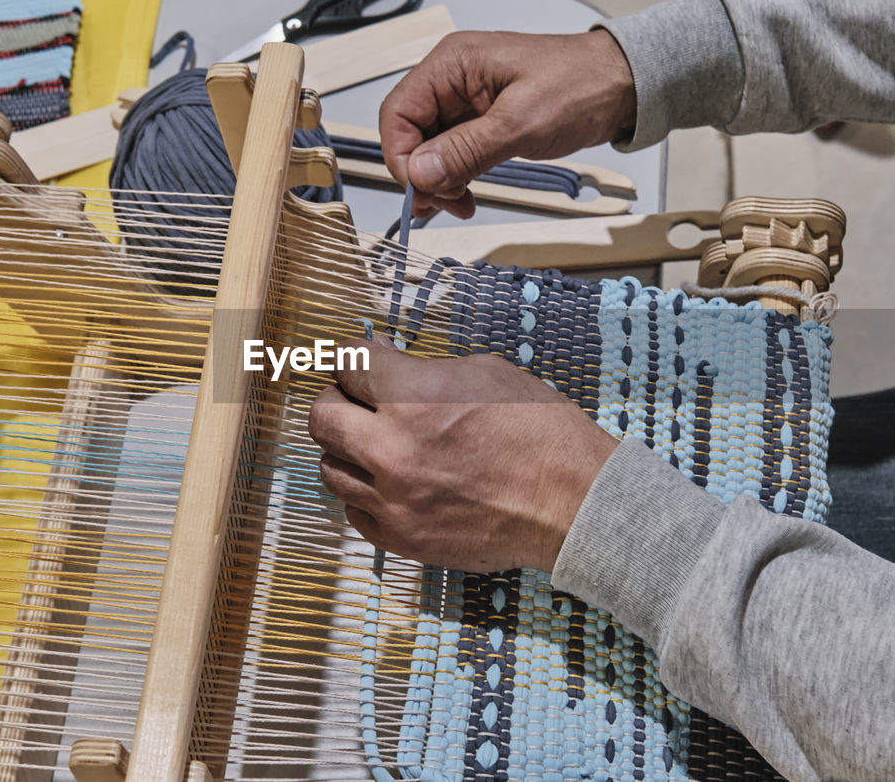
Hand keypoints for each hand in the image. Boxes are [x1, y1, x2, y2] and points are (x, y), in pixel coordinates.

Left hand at [306, 338, 617, 572]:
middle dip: (339, 399)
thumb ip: (423, 368)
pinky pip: (354, 510)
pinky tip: (392, 481)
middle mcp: (391, 450)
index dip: (354, 356)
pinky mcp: (401, 538)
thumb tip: (384, 360)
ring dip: (348, 448)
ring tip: (376, 443)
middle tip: (360, 399)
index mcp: (412, 398)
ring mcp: (392, 499)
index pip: (346, 363)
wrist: (573, 503)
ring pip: (328, 467)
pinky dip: (365, 492)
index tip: (361, 360)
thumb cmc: (541, 434)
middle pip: (321, 416)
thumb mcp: (485, 373)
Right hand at [379, 29, 635, 218]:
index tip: (422, 190)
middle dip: (421, 174)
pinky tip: (467, 196)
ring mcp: (466, 100)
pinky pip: (452, 152)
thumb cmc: (581, 85)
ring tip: (459, 204)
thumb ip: (466, 150)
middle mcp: (452, 78)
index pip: (398, 113)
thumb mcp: (521, 123)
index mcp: (453, 64)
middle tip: (444, 204)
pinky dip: (454, 177)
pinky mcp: (482, 120)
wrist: (623, 85)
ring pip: (429, 148)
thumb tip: (420, 172)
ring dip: (438, 181)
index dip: (402, 156)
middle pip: (409, 133)